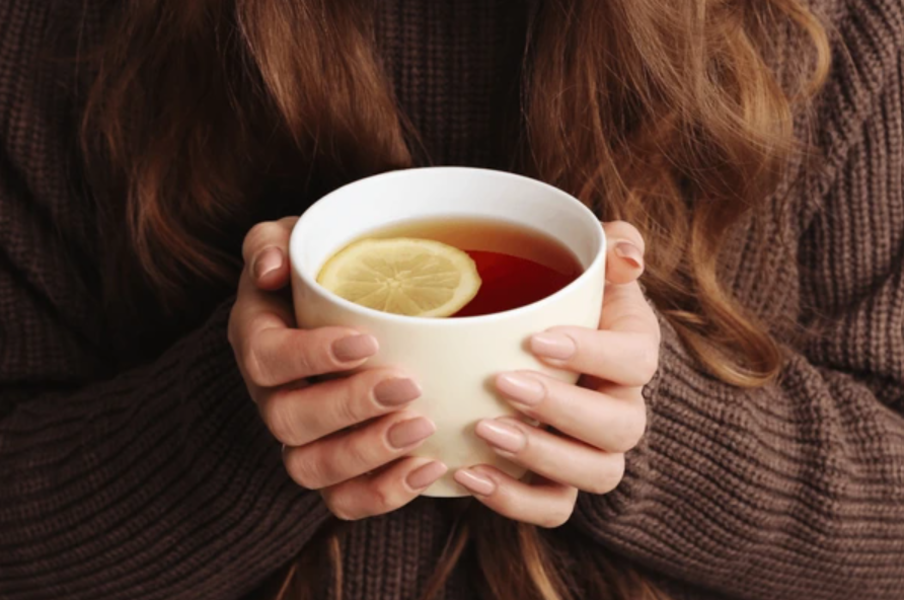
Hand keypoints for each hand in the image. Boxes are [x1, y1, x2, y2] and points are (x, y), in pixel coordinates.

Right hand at [228, 218, 446, 519]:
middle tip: (407, 384)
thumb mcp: (295, 243)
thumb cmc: (320, 273)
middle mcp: (272, 396)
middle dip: (349, 407)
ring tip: (422, 428)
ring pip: (311, 469)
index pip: (267, 358)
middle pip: (289, 421)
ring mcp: (301, 438)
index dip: (311, 357)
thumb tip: (270, 269)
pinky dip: (385, 493)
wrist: (338, 313)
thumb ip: (272, 243)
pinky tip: (432, 465)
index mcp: (258, 340)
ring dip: (368, 455)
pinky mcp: (335, 468)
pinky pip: (344, 500)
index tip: (367, 341)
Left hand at [454, 221, 660, 526]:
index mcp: (632, 353)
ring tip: (486, 432)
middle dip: (562, 409)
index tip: (538, 339)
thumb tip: (625, 255)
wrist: (546, 356)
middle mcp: (624, 409)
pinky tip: (469, 474)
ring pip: (595, 474)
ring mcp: (596, 453)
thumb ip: (610, 246)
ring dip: (541, 457)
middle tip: (505, 383)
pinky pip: (554, 508)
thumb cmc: (566, 305)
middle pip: (618, 427)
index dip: (592, 354)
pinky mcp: (562, 484)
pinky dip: (514, 501)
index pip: (635, 360)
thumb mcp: (589, 268)